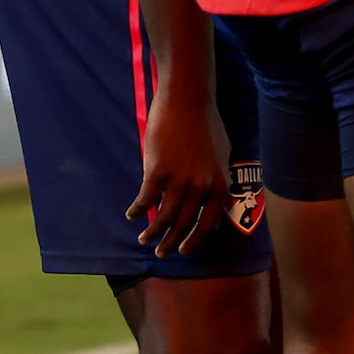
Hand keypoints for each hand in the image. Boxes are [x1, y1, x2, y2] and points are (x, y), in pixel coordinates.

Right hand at [126, 88, 230, 257]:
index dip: (195, 239)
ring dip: (152, 233)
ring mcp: (180, 181)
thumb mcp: (221, 154)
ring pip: (164, 217)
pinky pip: (145, 200)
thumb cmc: (205, 123)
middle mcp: (202, 187)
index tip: (184, 249)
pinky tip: (132, 215)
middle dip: (171, 243)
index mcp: (220, 184)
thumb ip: (215, 177)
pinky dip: (138, 210)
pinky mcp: (157, 171)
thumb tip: (210, 195)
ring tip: (143, 240)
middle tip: (161, 253)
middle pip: (185, 224)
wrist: (188, 100)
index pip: (209, 223)